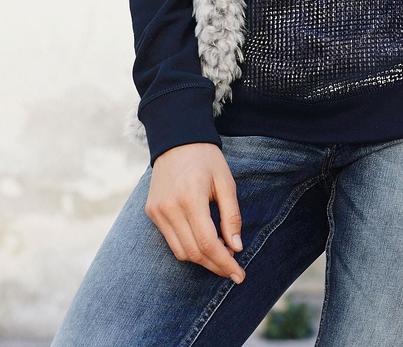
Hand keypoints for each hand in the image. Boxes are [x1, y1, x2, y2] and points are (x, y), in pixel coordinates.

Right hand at [146, 142, 244, 282]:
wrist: (177, 139)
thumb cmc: (206, 159)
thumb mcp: (226, 182)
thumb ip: (231, 216)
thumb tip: (236, 248)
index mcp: (190, 198)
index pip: (207, 243)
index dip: (224, 263)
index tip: (239, 274)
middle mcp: (169, 208)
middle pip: (193, 253)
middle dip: (215, 265)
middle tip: (233, 269)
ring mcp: (157, 212)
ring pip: (180, 252)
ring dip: (202, 260)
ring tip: (221, 255)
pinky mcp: (152, 213)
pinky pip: (171, 241)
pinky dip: (188, 248)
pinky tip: (203, 243)